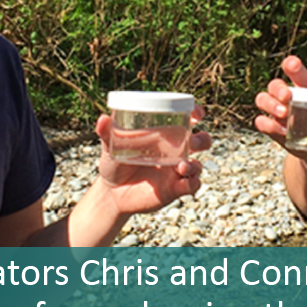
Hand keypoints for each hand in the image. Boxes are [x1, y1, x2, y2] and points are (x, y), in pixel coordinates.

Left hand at [93, 104, 211, 214]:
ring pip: (198, 165)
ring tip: (182, 166)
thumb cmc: (114, 164)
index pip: (187, 120)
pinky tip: (185, 181)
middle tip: (193, 141)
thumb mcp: (109, 147)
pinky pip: (192, 186)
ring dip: (195, 164)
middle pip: (201, 141)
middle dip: (203, 139)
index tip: (197, 112)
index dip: (196, 113)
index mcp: (164, 135)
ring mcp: (176, 171)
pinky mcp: (175, 189)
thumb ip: (107, 133)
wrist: (111, 194)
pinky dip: (192, 183)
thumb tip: (103, 119)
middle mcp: (175, 151)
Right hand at [254, 55, 306, 159]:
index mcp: (305, 88)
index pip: (295, 71)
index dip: (292, 66)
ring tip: (283, 113)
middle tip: (288, 97)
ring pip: (262, 99)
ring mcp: (277, 112)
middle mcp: (287, 97)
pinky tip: (278, 130)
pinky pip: (261, 122)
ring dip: (270, 104)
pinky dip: (266, 124)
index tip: (292, 64)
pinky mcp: (273, 129)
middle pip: (274, 85)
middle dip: (278, 88)